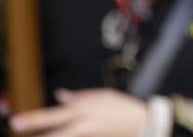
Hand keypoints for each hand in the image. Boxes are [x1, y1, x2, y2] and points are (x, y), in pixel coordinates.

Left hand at [12, 89, 146, 135]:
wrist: (141, 124)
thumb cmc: (122, 107)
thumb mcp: (102, 95)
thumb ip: (79, 97)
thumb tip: (60, 96)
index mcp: (84, 111)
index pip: (54, 115)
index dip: (34, 119)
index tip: (16, 122)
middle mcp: (82, 126)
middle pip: (53, 135)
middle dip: (36, 131)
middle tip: (18, 125)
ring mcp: (86, 136)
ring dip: (48, 136)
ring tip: (37, 134)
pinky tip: (57, 134)